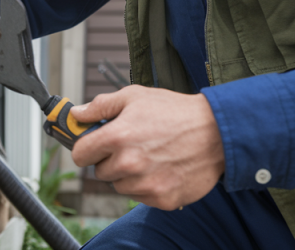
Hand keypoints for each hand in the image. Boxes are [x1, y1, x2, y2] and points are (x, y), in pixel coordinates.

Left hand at [70, 85, 224, 209]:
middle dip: (110, 159)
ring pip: (119, 186)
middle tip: (131, 145)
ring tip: (149, 156)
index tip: (93, 145)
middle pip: (100, 172)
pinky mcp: (162, 199)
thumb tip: (77, 114)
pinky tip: (162, 168)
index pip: (80, 155)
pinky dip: (147, 186)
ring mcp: (146, 184)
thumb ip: (101, 106)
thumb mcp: (135, 96)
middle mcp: (129, 164)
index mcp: (117, 137)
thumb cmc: (176, 112)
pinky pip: (140, 197)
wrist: (217, 132)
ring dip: (128, 175)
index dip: (85, 148)